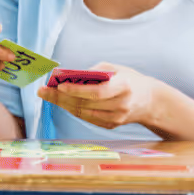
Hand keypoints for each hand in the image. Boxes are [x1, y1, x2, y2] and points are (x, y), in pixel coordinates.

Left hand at [37, 63, 161, 128]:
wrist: (151, 101)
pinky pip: (87, 117)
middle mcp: (121, 106)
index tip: (59, 86)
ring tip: (47, 95)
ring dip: (63, 104)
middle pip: (85, 104)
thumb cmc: (129, 80)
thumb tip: (69, 76)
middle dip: (61, 97)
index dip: (76, 90)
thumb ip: (94, 72)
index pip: (97, 92)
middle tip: (42, 91)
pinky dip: (72, 109)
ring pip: (83, 113)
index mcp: (124, 88)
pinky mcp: (111, 125)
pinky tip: (61, 102)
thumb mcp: (116, 69)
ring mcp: (117, 119)